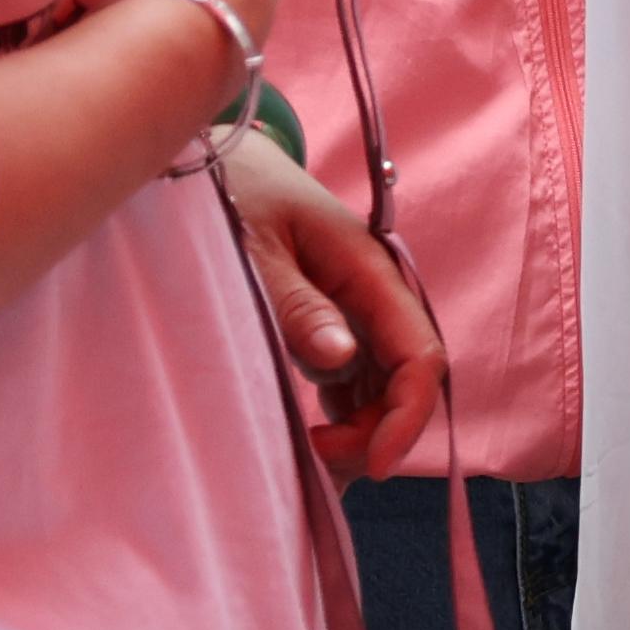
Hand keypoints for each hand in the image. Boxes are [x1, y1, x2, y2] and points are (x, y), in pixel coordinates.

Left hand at [222, 125, 445, 481]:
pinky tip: (314, 433)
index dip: (409, 416)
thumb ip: (295, 304)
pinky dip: (344, 415)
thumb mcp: (250, 252)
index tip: (375, 465)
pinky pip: (355, 381)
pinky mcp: (331, 324)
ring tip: (310, 453)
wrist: (211, 164)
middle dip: (379, 430)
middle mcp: (372, 293)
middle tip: (316, 456)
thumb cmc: (229, 196)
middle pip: (408, 380)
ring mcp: (354, 311)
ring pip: (383, 387)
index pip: (418, 353)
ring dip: (361, 428)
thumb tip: (342, 358)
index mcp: (366, 268)